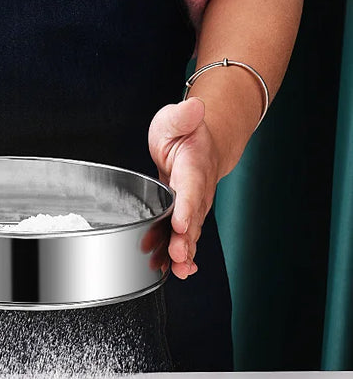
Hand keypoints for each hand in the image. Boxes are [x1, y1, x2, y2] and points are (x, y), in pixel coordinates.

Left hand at [148, 97, 220, 279]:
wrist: (202, 144)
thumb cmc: (183, 133)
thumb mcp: (175, 118)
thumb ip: (181, 116)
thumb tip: (193, 107)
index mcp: (194, 166)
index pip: (191, 188)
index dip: (187, 207)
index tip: (181, 222)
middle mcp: (198, 191)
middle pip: (193, 217)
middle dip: (186, 238)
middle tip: (179, 254)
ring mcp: (194, 207)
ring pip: (191, 232)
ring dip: (185, 252)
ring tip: (180, 269)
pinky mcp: (186, 217)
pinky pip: (186, 238)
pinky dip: (183, 256)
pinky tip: (179, 272)